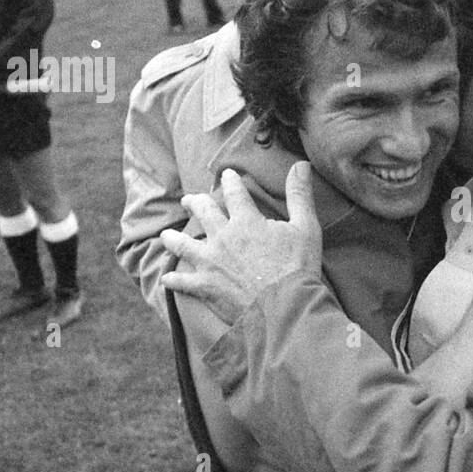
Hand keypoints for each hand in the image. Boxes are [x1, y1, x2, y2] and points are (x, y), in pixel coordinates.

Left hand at [160, 163, 322, 324]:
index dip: (230, 181)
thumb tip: (301, 164)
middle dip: (195, 203)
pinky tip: (167, 278)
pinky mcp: (205, 287)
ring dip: (174, 238)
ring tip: (167, 235)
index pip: (235, 193)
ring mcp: (210, 262)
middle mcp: (223, 237)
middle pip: (203, 213)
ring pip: (184, 244)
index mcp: (246, 221)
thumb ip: (300, 195)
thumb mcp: (306, 228)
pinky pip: (182, 281)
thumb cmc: (297, 268)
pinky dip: (174, 279)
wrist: (283, 307)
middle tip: (189, 200)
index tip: (227, 174)